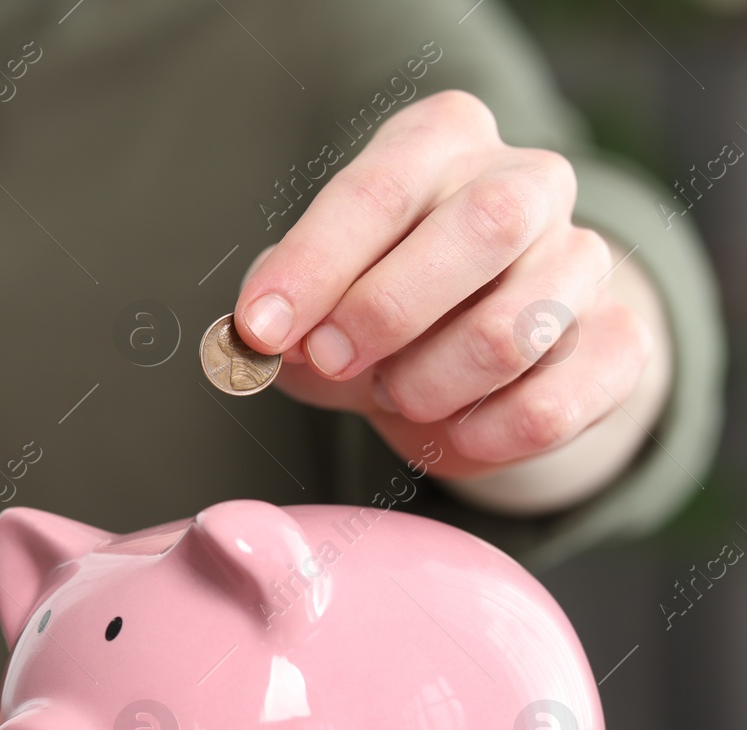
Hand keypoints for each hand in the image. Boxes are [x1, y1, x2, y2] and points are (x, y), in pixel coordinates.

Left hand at [235, 90, 665, 485]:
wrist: (476, 358)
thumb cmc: (375, 307)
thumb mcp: (313, 296)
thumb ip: (282, 310)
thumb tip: (262, 340)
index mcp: (441, 142)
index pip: (381, 189)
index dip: (314, 265)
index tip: (262, 329)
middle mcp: (527, 182)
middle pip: (485, 228)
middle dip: (387, 310)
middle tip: (332, 361)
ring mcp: (586, 260)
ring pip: (511, 331)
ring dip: (426, 385)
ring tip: (397, 393)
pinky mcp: (619, 344)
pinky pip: (549, 407)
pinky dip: (481, 436)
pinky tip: (452, 429)